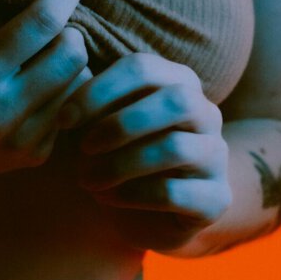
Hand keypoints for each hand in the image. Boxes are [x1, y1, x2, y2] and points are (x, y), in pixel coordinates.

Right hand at [0, 0, 94, 184]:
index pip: (40, 24)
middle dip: (70, 30)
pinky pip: (68, 110)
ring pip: (79, 83)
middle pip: (71, 55)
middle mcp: (0, 110)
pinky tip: (33, 88)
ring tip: (42, 57)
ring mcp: (18, 140)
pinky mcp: (30, 157)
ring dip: (67, 62)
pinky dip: (59, 92)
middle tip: (53, 25)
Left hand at [60, 51, 232, 251]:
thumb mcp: (99, 124)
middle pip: (176, 100)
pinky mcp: (216, 198)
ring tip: (87, 179)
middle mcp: (206, 113)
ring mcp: (217, 155)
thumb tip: (66, 84)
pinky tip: (106, 198)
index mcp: (178, 82)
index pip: (143, 67)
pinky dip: (132, 195)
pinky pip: (175, 192)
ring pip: (175, 147)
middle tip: (83, 148)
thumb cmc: (118, 154)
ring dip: (120, 164)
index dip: (99, 90)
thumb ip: (90, 103)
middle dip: (120, 123)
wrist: (150, 212)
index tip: (63, 119)